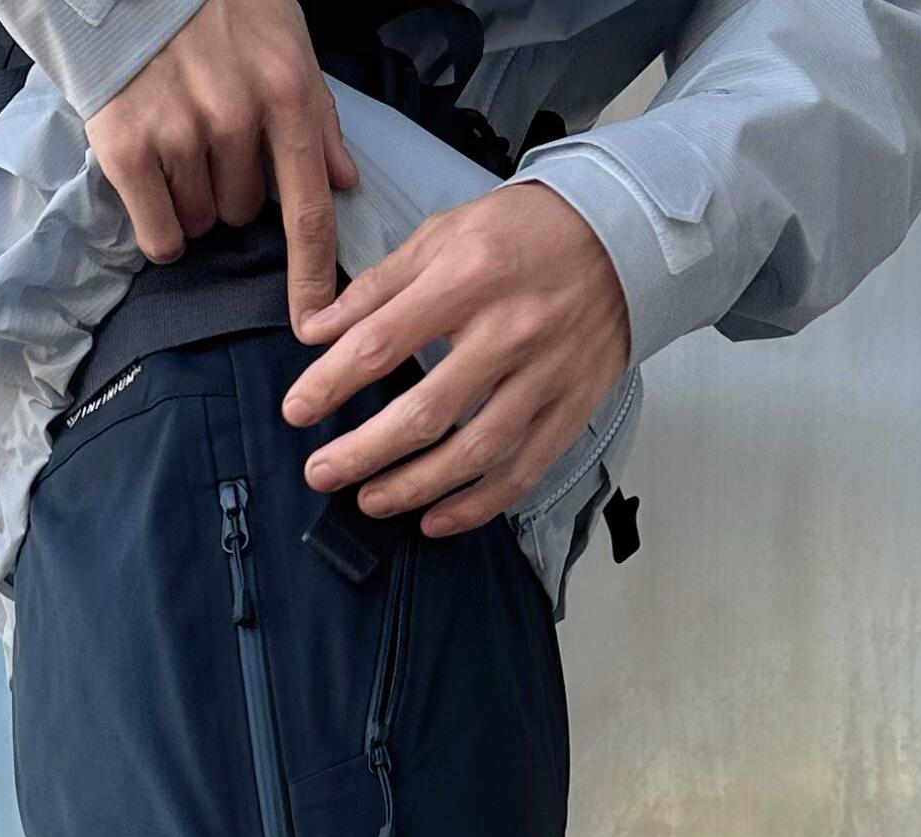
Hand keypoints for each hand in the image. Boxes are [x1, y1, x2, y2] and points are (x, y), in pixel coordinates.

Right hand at [87, 0, 359, 335]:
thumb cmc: (217, 4)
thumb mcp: (285, 41)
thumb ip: (316, 114)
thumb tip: (343, 182)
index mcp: (284, 95)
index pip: (308, 210)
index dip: (313, 277)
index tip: (314, 325)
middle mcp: (235, 118)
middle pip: (243, 215)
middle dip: (228, 190)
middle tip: (206, 137)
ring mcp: (179, 134)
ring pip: (200, 224)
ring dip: (190, 199)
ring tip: (174, 137)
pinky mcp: (127, 148)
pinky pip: (159, 234)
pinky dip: (158, 221)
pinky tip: (151, 175)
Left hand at [280, 181, 630, 534]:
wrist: (623, 236)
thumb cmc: (526, 233)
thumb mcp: (446, 233)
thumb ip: (380, 285)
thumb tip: (317, 329)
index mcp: (468, 278)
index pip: (382, 343)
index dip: (332, 384)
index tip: (297, 410)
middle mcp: (509, 331)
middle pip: (423, 413)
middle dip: (362, 452)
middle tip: (321, 472)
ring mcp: (544, 377)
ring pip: (471, 454)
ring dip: (412, 488)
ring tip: (369, 501)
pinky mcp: (570, 408)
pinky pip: (520, 472)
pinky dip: (475, 506)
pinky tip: (435, 519)